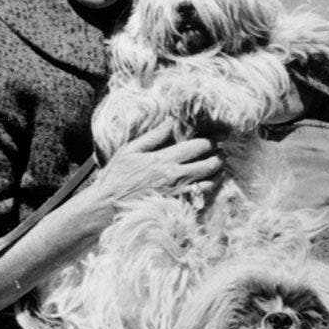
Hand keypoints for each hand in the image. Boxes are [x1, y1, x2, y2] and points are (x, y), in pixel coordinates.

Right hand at [94, 123, 220, 210]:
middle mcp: (175, 176)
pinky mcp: (177, 207)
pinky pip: (201, 199)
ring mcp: (177, 194)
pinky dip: (209, 190)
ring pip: (210, 182)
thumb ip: (154, 136)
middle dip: (219, 156)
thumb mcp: (130, 151)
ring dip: (218, 173)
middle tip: (221, 152)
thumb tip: (171, 121)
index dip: (211, 141)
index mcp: (164, 159)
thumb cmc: (117, 177)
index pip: (198, 146)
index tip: (217, 138)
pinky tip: (209, 184)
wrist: (107, 206)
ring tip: (219, 167)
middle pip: (209, 164)